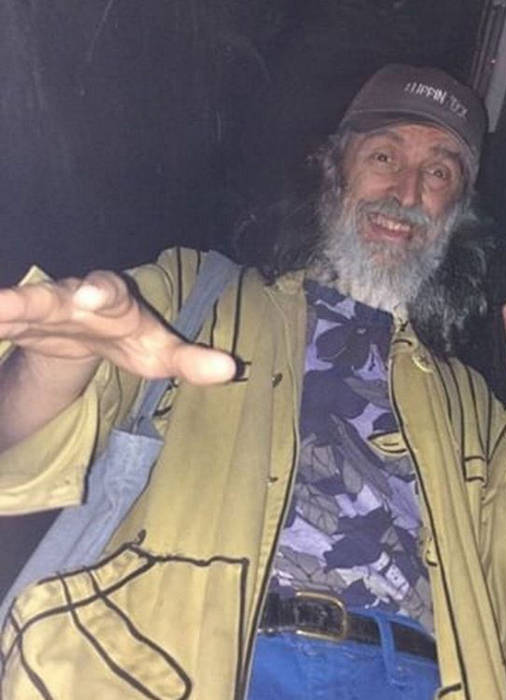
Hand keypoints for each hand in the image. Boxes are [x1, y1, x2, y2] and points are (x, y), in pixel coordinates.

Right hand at [0, 271, 235, 384]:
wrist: (93, 332)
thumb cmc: (132, 338)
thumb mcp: (162, 351)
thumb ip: (192, 359)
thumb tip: (231, 370)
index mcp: (114, 303)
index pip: (109, 291)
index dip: (99, 292)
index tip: (89, 296)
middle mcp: (73, 300)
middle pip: (51, 296)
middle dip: (32, 299)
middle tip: (4, 305)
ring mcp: (41, 311)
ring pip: (18, 307)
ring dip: (0, 310)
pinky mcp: (20, 326)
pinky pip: (2, 326)